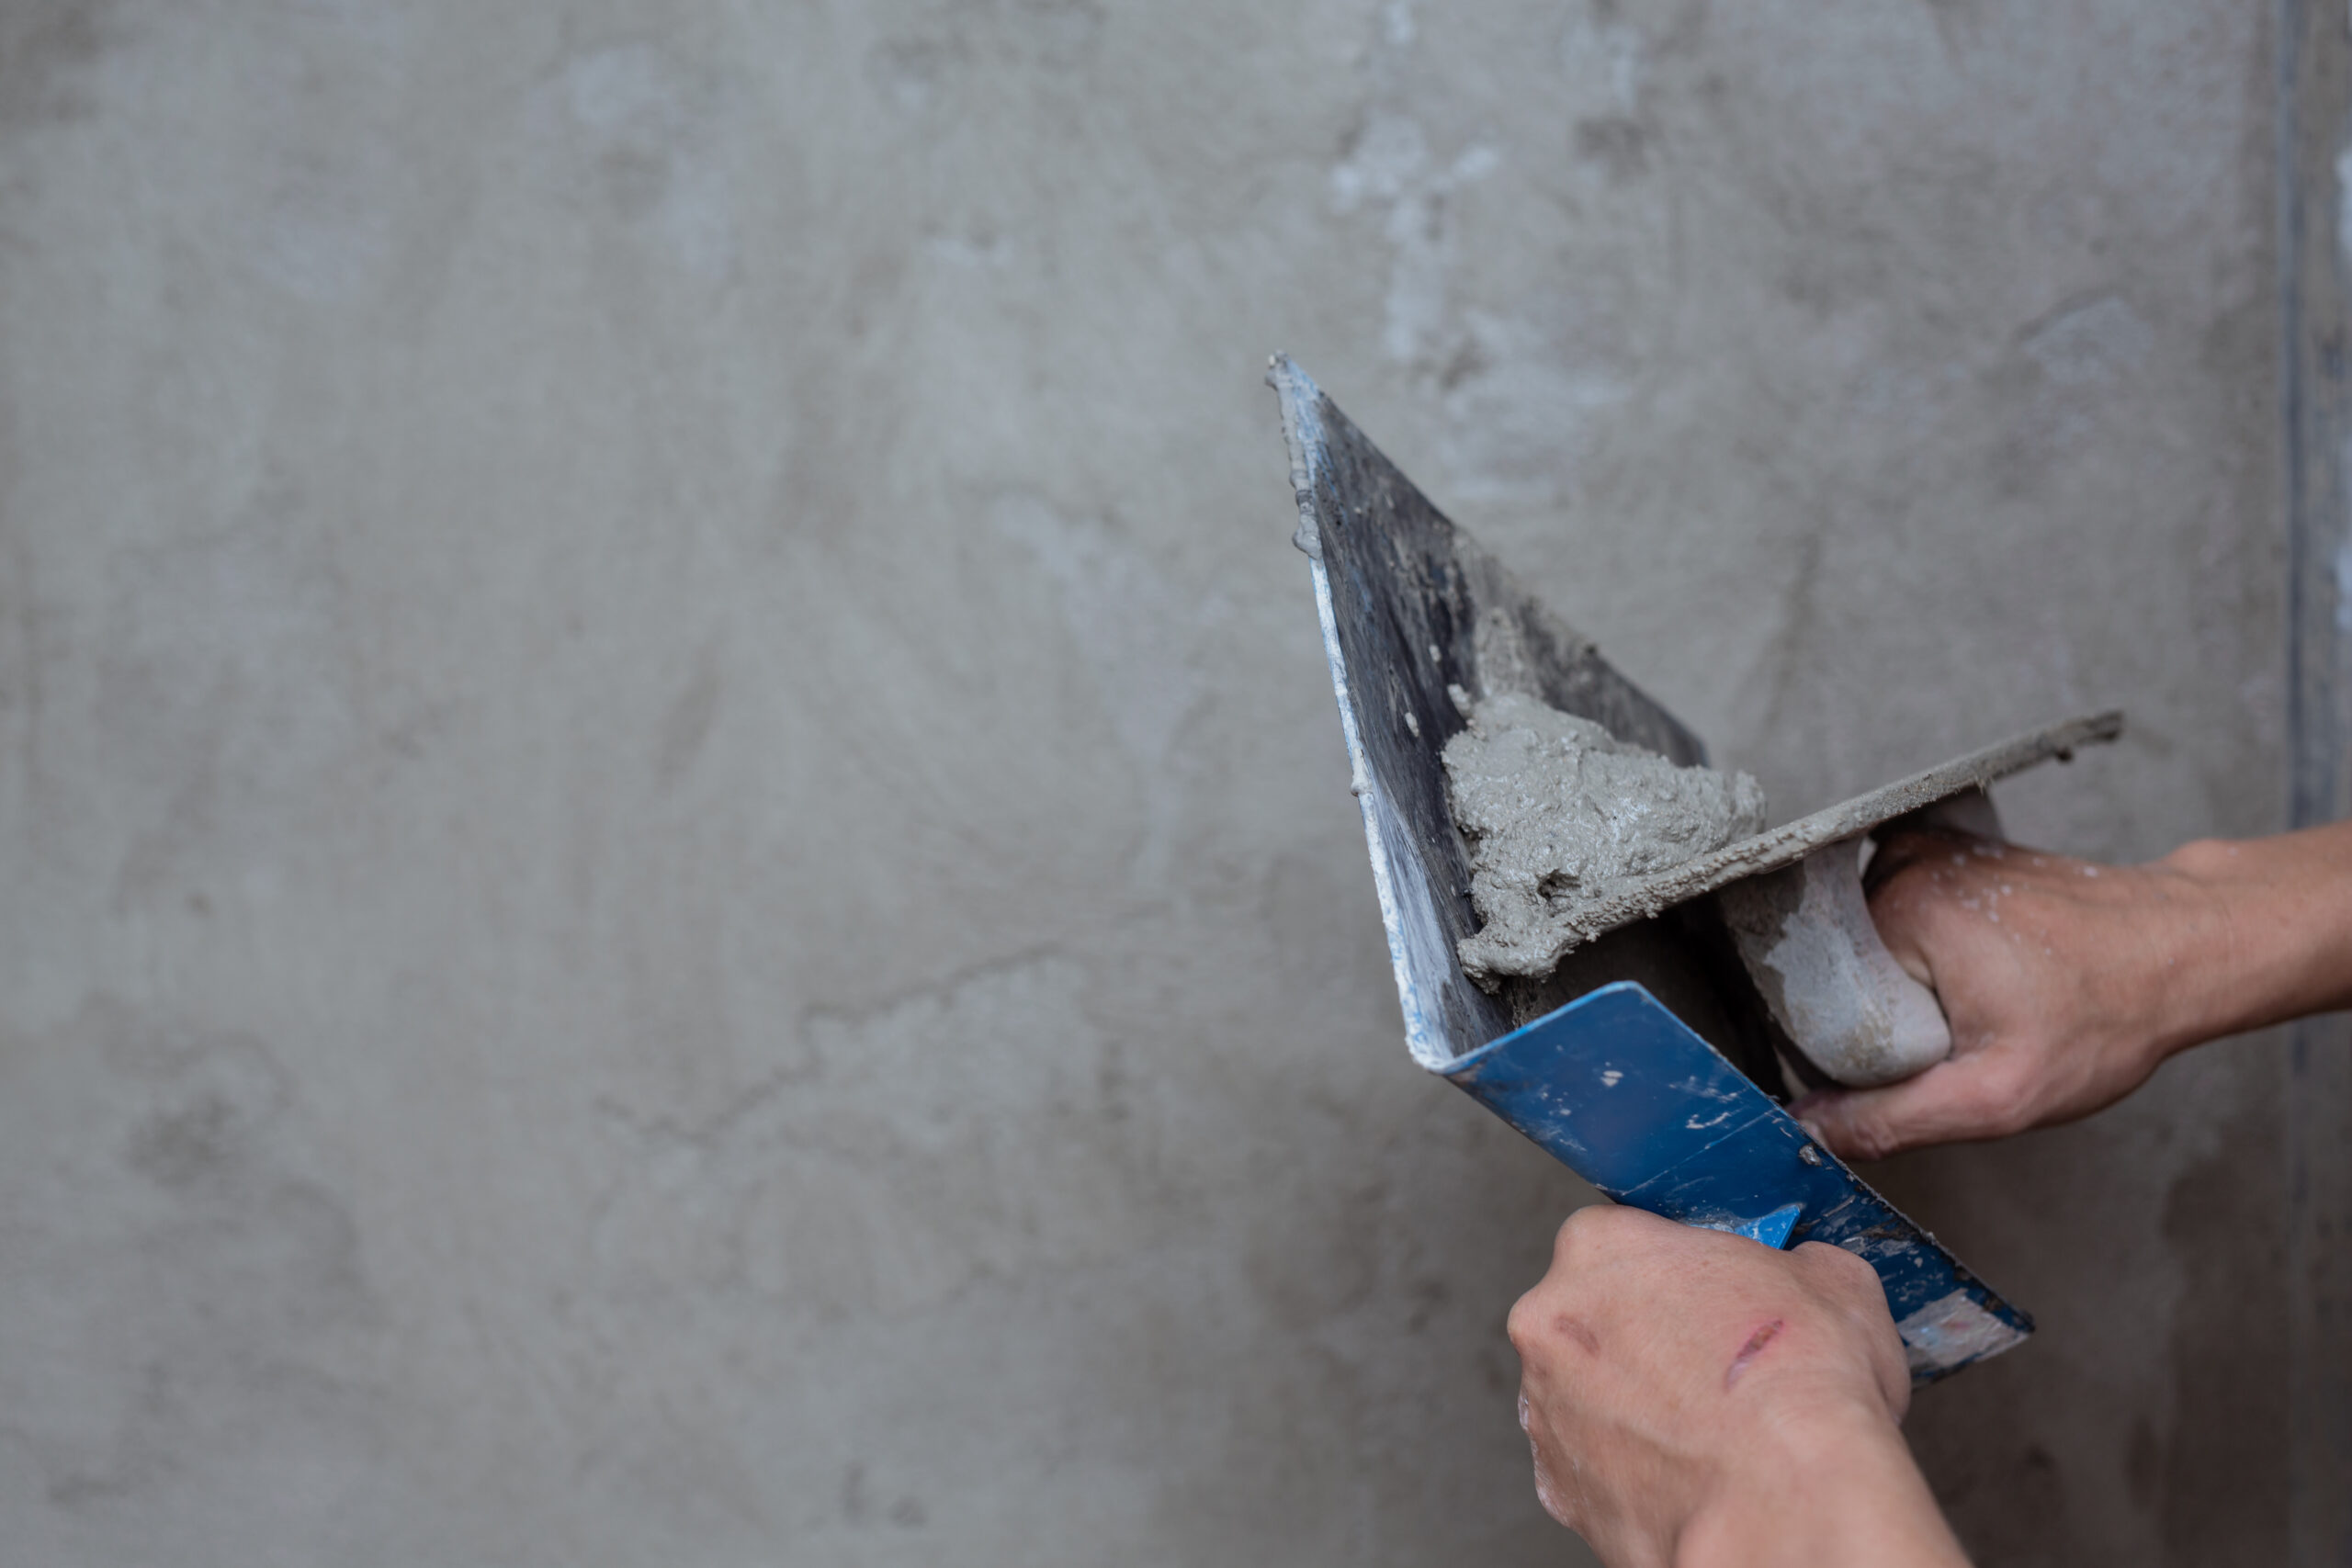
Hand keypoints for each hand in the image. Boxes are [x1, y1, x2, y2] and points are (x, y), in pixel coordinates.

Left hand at [1507, 1205, 1965, 1567]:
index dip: (1681, 1272)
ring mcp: (1546, 1407)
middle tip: (1713, 1369)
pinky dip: (1632, 1470)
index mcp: (1600, 1247)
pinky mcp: (1558, 1487)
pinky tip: (1688, 1475)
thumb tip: (1808, 1273)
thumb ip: (1798, 1264)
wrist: (1783, 1504)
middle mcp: (1550, 1321)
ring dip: (1634, 1405)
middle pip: (1596, 1316)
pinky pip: (1593, 1466)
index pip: (1630, 1239)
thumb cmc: (1798, 1391)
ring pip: (1588, 1393)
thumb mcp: (1834, 1281)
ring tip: (1709, 1432)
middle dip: (1647, 1337)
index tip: (1713, 1300)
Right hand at [1791, 822, 2351, 1159]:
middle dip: (1887, 1017)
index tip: (1924, 1062)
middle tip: (1963, 1038)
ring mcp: (1921, 852)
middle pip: (1842, 971)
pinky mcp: (1942, 854)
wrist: (2180, 950)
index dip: (1855, 1050)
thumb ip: (1893, 1118)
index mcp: (1899, 911)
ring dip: (1907, 987)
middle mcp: (1899, 866)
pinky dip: (1922, 956)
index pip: (1819, 1000)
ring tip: (1982, 1002)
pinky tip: (1980, 973)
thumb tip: (1809, 1127)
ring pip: (1867, 950)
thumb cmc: (2107, 1014)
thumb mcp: (1998, 1095)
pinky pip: (1895, 921)